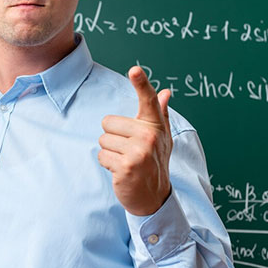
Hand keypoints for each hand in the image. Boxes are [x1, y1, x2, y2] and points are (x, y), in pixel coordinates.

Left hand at [98, 66, 172, 215]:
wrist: (154, 197)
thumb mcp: (162, 138)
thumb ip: (161, 114)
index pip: (148, 100)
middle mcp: (149, 136)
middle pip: (108, 123)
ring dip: (109, 152)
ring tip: (125, 162)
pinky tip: (121, 171)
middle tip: (128, 151)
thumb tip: (166, 92)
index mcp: (155, 126)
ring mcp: (138, 152)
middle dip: (112, 137)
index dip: (141, 83)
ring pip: (103, 140)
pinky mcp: (126, 167)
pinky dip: (107, 165)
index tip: (134, 70)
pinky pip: (102, 156)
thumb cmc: (155, 163)